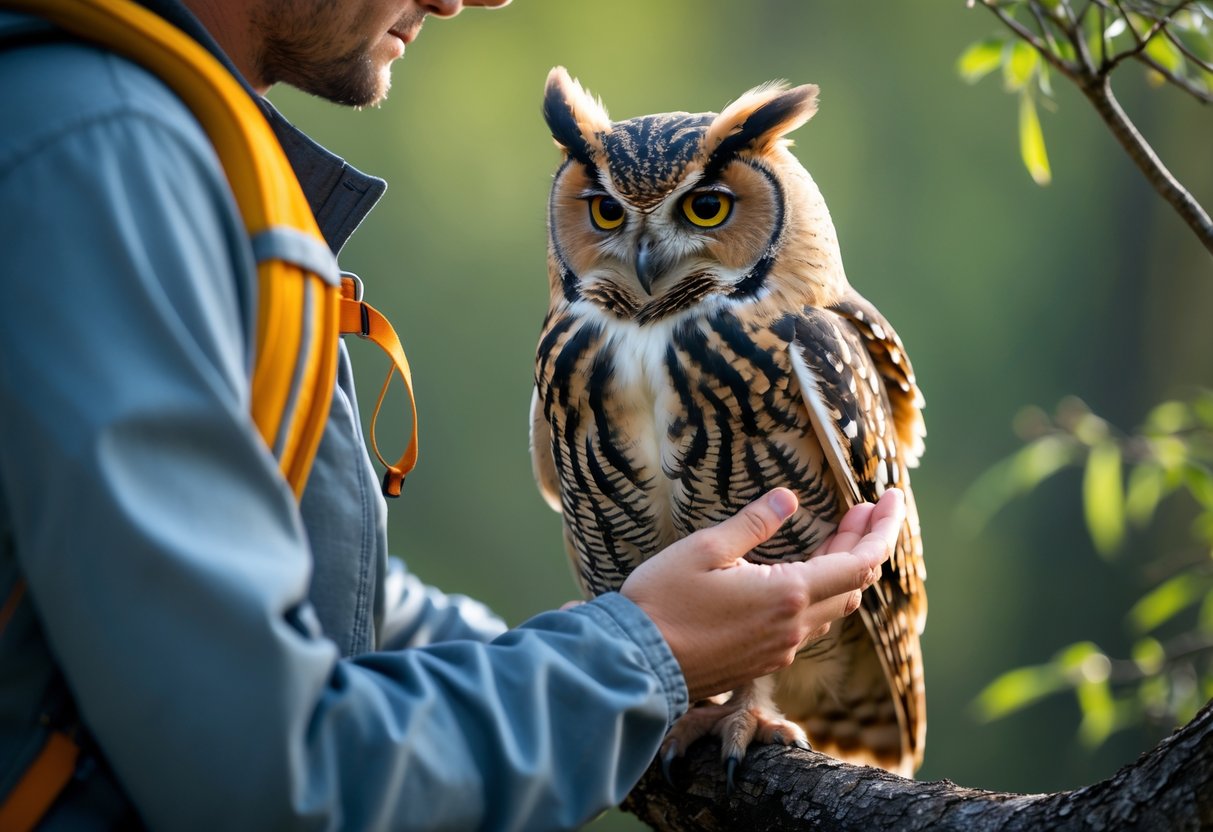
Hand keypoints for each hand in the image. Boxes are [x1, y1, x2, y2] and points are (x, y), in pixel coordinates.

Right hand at [621, 488, 904, 701]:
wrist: (636, 663)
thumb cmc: (663, 601)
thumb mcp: (705, 549)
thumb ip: (754, 523)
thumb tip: (788, 497)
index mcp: (787, 595)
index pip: (860, 563)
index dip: (883, 530)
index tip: (891, 499)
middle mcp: (794, 626)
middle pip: (853, 583)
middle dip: (865, 542)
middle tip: (864, 509)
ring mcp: (780, 647)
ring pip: (833, 605)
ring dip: (844, 568)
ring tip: (840, 532)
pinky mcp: (764, 659)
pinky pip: (809, 622)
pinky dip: (821, 590)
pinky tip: (806, 571)